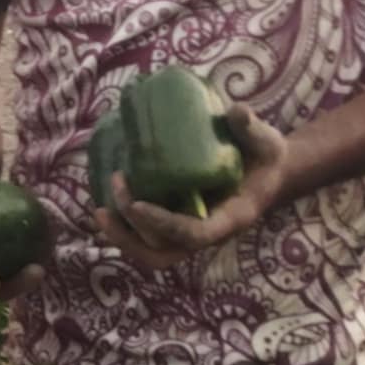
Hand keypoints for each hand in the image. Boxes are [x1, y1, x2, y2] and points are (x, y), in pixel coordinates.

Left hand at [94, 101, 290, 268]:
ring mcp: (190, 231)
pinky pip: (147, 237)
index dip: (164, 224)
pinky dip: (124, 227)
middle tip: (108, 203)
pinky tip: (105, 201)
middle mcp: (208, 233)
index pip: (195, 234)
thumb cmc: (264, 156)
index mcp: (231, 218)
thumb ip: (251, 128)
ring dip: (122, 236)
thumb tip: (237, 111)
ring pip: (152, 251)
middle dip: (132, 235)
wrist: (266, 172)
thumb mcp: (266, 142)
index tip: (136, 204)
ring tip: (98, 209)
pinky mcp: (178, 221)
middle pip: (165, 253)